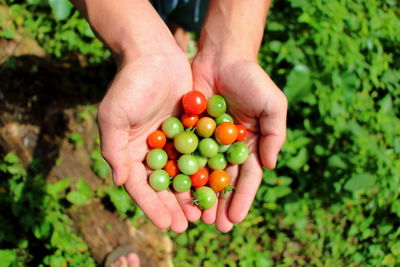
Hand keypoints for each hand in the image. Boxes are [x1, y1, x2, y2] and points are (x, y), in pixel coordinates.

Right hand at [97, 48, 200, 232]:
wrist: (153, 53)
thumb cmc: (130, 83)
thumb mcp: (114, 115)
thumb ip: (114, 149)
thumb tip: (118, 182)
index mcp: (130, 151)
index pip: (140, 186)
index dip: (152, 206)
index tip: (164, 224)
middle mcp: (150, 150)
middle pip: (163, 185)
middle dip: (173, 206)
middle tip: (187, 225)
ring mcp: (171, 141)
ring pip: (182, 174)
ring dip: (191, 193)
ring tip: (202, 213)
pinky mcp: (189, 130)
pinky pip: (198, 154)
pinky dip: (205, 170)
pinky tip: (215, 185)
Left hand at [191, 53, 287, 231]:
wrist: (222, 56)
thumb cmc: (251, 78)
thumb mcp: (272, 104)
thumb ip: (275, 134)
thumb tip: (271, 166)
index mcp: (250, 144)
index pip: (248, 176)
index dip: (243, 198)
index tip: (236, 219)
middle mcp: (228, 146)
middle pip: (224, 180)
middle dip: (220, 203)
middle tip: (215, 226)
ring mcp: (207, 140)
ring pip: (203, 173)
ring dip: (200, 194)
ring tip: (196, 216)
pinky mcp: (188, 131)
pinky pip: (184, 154)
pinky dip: (181, 172)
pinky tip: (176, 190)